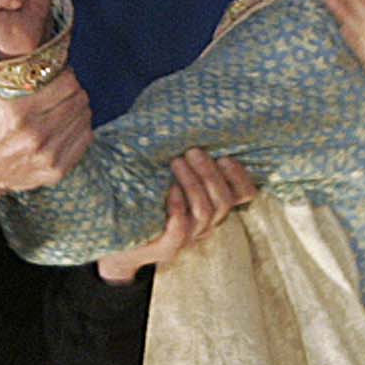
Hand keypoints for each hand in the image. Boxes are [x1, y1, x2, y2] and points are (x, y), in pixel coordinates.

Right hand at [0, 68, 93, 208]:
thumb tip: (9, 38)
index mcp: (17, 111)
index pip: (66, 83)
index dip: (65, 74)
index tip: (58, 73)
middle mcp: (36, 134)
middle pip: (79, 99)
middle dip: (73, 89)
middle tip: (62, 87)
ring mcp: (48, 155)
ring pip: (85, 118)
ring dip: (77, 107)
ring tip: (63, 105)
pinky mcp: (56, 170)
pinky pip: (85, 139)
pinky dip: (79, 128)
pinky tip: (65, 124)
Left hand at [96, 149, 258, 283]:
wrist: (119, 239)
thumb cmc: (145, 197)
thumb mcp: (169, 174)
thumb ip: (185, 156)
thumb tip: (188, 116)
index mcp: (213, 206)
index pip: (245, 194)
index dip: (240, 175)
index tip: (225, 157)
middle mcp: (206, 224)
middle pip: (224, 201)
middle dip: (210, 173)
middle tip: (192, 152)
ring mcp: (189, 238)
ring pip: (205, 212)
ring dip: (194, 183)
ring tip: (176, 162)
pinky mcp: (168, 248)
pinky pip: (181, 229)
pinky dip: (178, 207)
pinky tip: (169, 190)